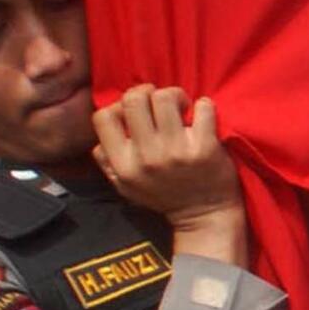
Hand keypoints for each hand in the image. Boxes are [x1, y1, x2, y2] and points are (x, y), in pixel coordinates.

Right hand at [92, 86, 244, 241]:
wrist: (204, 216)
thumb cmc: (164, 196)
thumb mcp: (124, 185)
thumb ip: (106, 159)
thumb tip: (106, 124)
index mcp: (123, 164)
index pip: (103, 117)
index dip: (118, 106)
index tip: (138, 114)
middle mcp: (147, 157)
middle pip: (134, 99)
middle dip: (148, 93)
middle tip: (162, 104)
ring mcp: (176, 151)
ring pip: (165, 97)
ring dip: (175, 95)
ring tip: (183, 108)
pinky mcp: (205, 148)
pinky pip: (202, 107)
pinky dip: (204, 105)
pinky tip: (203, 116)